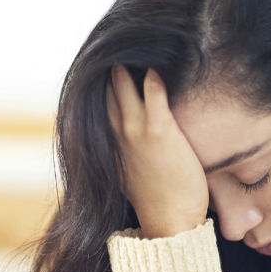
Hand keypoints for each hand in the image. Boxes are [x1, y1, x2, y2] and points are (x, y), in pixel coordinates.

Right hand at [106, 65, 209, 238]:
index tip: (109, 65)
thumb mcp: (129, 177)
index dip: (104, 83)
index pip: (100, 104)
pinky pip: (153, 95)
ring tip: (138, 49)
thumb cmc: (157, 201)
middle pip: (108, 90)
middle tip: (123, 49)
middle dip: (114, 70)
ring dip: (129, 68)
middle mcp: (118, 134)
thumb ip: (125, 156)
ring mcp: (137, 131)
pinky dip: (153, 78)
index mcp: (109, 144)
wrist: (170, 222)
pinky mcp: (160, 132)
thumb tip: (127, 148)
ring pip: (126, 87)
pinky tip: (156, 67)